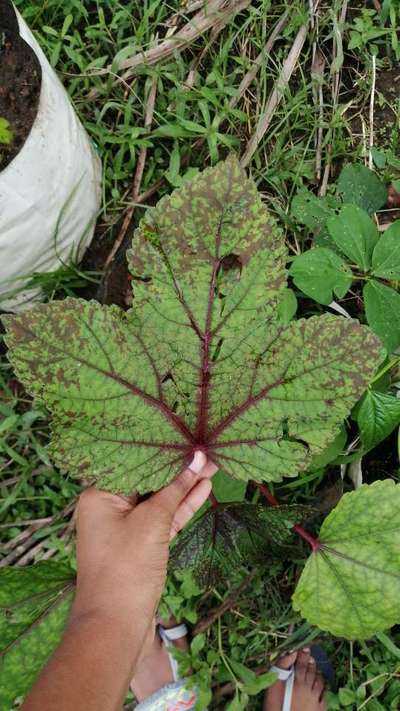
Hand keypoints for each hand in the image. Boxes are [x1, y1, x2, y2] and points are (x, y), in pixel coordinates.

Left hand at [70, 452, 217, 650]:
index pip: (133, 463)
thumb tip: (196, 458)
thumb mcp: (151, 522)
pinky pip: (164, 518)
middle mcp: (110, 506)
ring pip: (159, 499)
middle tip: (204, 448)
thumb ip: (175, 489)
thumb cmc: (125, 568)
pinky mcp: (143, 544)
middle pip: (147, 479)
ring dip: (184, 485)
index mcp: (99, 495)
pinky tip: (204, 488)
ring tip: (212, 463)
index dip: (161, 449)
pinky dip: (182, 506)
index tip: (185, 436)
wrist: (116, 626)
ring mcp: (127, 526)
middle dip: (176, 466)